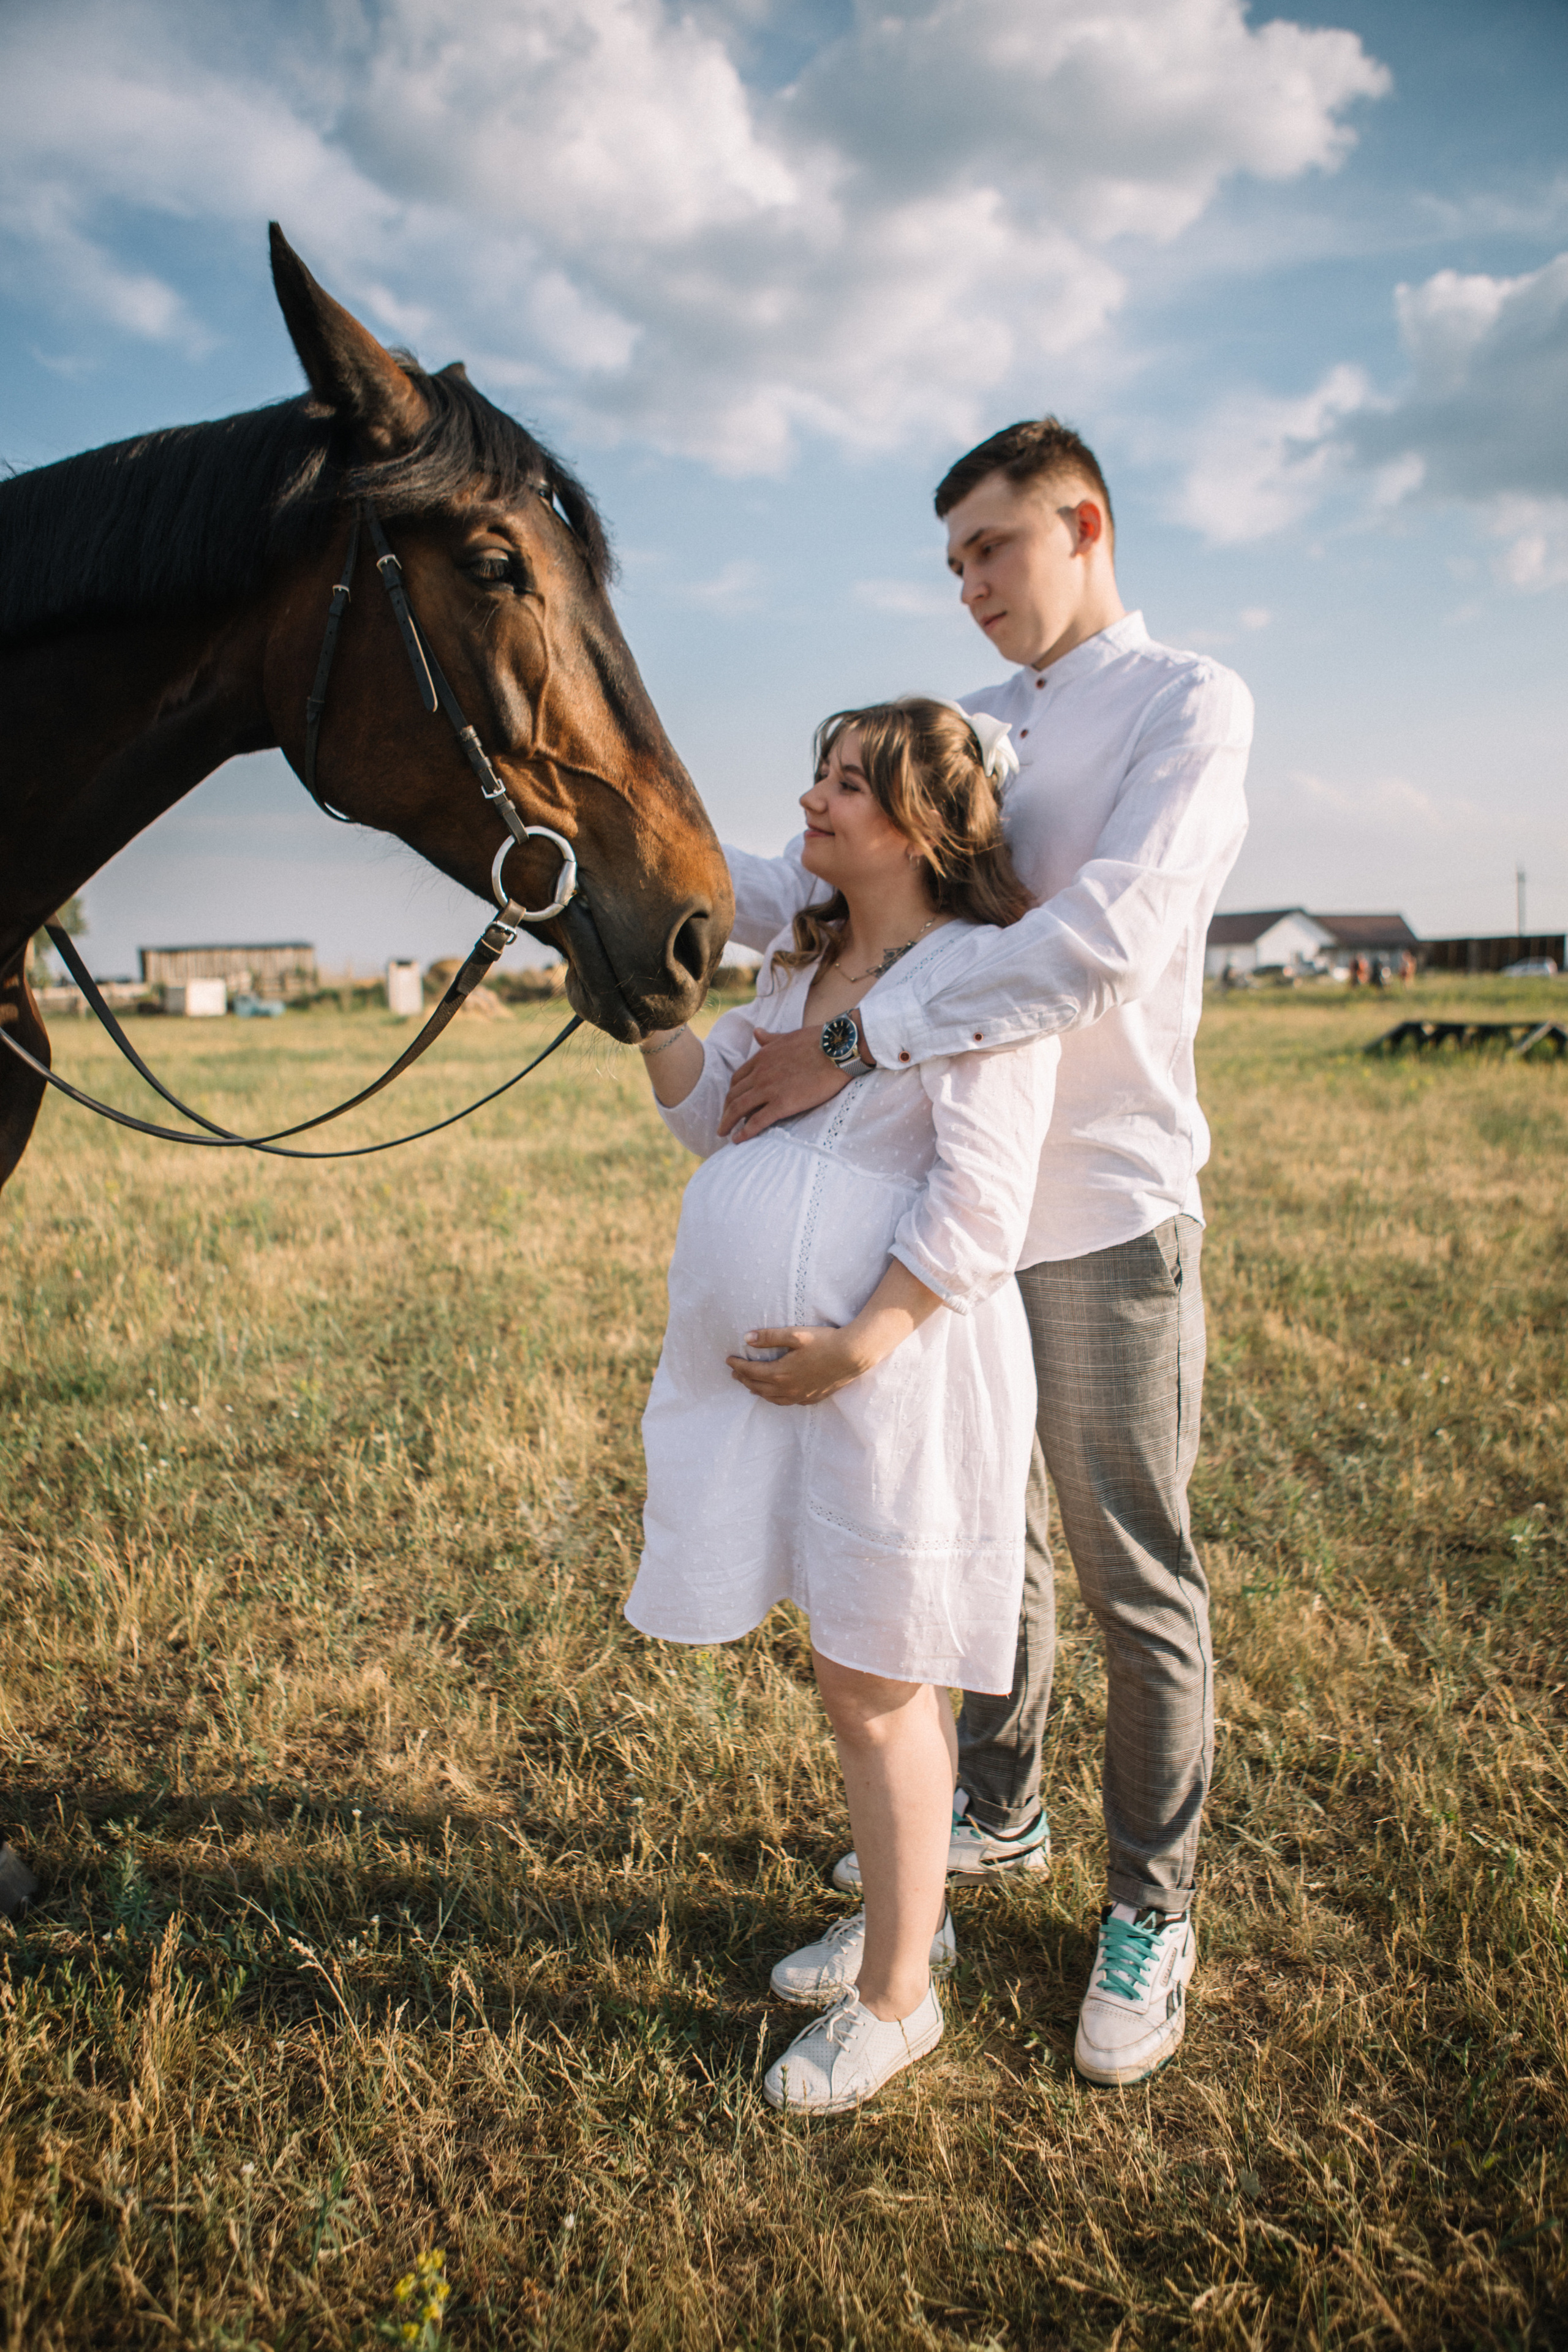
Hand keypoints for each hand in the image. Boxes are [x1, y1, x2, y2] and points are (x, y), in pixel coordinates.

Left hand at [719, 1025, 856, 1140]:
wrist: (836, 1049)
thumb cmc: (818, 1041)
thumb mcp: (788, 1036)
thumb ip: (770, 1039)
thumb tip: (756, 1032)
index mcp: (761, 1057)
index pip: (738, 1079)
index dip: (732, 1092)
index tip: (730, 1103)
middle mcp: (760, 1074)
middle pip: (734, 1095)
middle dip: (726, 1110)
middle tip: (724, 1121)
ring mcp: (769, 1089)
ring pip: (739, 1109)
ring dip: (728, 1122)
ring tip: (723, 1133)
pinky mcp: (782, 1104)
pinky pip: (757, 1121)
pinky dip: (744, 1132)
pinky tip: (738, 1140)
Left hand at [726, 1324, 868, 1405]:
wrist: (853, 1355)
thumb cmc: (825, 1341)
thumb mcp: (795, 1335)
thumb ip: (769, 1337)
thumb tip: (746, 1338)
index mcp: (780, 1372)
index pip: (751, 1371)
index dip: (738, 1365)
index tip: (728, 1359)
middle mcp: (788, 1388)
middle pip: (758, 1386)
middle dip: (743, 1379)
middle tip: (734, 1372)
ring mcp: (801, 1395)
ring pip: (771, 1398)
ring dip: (757, 1391)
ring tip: (749, 1385)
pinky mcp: (812, 1397)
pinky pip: (787, 1402)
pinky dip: (775, 1398)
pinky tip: (775, 1394)